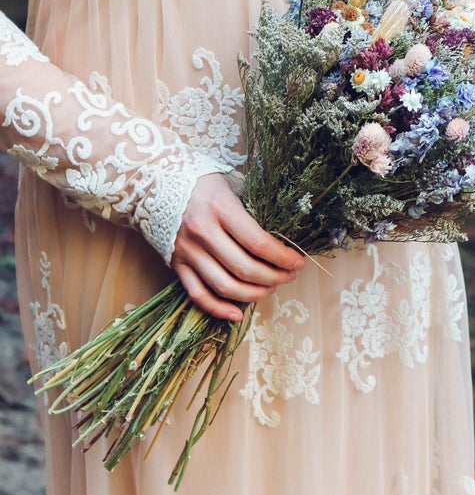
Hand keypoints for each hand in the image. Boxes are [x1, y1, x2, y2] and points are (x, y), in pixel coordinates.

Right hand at [171, 173, 305, 320]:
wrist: (155, 182)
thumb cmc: (202, 180)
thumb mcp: (231, 182)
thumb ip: (253, 205)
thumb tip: (282, 230)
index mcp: (220, 208)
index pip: (257, 242)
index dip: (282, 257)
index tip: (298, 262)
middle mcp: (203, 232)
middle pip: (244, 268)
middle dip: (274, 277)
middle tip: (289, 276)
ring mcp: (187, 251)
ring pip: (224, 286)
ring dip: (253, 294)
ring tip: (271, 288)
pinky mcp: (176, 264)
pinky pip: (197, 293)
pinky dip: (218, 308)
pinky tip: (237, 314)